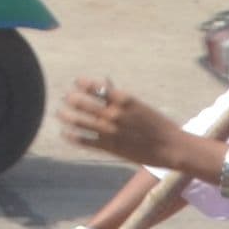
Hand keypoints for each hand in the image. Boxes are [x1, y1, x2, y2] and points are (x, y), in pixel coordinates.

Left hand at [57, 79, 188, 172]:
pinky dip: (72, 136)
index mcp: (123, 99)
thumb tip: (105, 83)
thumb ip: (119, 96)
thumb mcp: (139, 105)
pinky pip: (84, 141)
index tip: (75, 82)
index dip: (82, 83)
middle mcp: (113, 113)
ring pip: (79, 121)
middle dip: (70, 99)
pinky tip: (65, 133)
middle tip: (64, 97)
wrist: (169, 146)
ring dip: (66, 116)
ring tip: (59, 113)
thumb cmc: (157, 123)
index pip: (95, 87)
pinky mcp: (108, 147)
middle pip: (82, 103)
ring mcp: (109, 131)